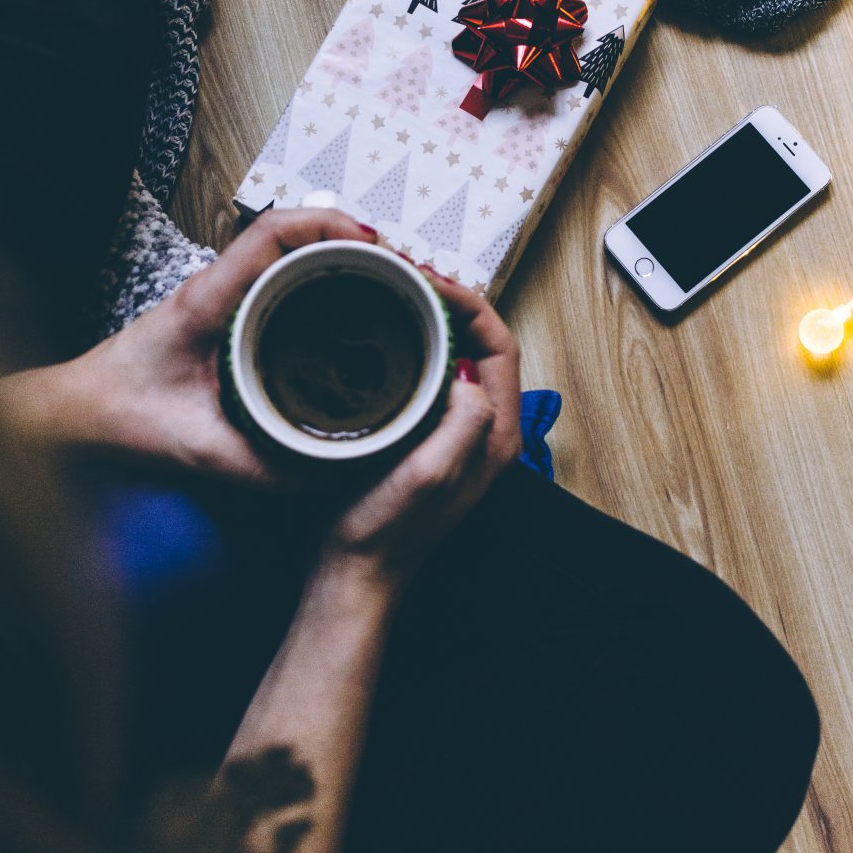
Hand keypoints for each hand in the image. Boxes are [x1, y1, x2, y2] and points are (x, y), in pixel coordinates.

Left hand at [0, 209, 377, 486]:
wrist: (75, 414)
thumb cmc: (119, 417)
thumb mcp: (196, 449)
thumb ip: (260, 466)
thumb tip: (331, 475)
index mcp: (209, 298)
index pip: (275, 232)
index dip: (332, 225)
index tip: (378, 248)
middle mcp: (219, 284)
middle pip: (300, 231)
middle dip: (359, 240)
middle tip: (409, 273)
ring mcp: (225, 293)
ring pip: (296, 251)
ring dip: (347, 257)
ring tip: (398, 285)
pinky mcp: (230, 310)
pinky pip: (287, 277)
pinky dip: (328, 279)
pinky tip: (357, 308)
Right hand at [320, 269, 521, 587]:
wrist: (351, 575)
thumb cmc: (384, 535)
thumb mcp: (428, 476)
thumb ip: (462, 424)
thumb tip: (470, 373)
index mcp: (494, 436)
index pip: (501, 346)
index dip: (471, 306)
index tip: (431, 282)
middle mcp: (482, 431)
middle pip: (482, 344)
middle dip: (452, 303)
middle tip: (410, 277)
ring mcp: (454, 433)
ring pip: (455, 356)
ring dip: (432, 320)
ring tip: (396, 294)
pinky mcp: (424, 435)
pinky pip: (428, 375)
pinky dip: (411, 346)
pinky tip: (381, 337)